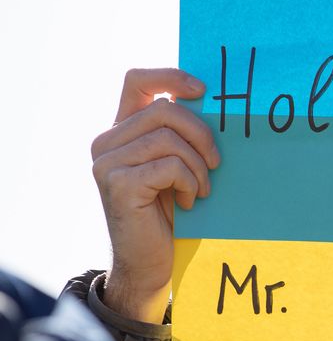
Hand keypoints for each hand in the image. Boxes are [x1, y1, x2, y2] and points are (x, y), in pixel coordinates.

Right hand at [90, 68, 217, 322]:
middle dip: (202, 133)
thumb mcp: (177, 166)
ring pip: (168, 137)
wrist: (151, 264)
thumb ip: (181, 136)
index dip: (172, 76)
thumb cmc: (172, 214)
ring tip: (202, 188)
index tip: (204, 90)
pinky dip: (190, 182)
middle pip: (165, 109)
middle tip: (217, 163)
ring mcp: (107, 162)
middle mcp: (107, 141)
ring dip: (198, 164)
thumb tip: (214, 102)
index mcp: (122, 130)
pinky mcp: (117, 183)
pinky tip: (190, 201)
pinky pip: (169, 165)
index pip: (139, 80)